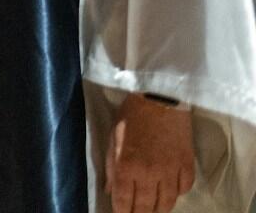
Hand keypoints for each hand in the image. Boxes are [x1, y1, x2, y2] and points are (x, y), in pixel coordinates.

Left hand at [107, 93, 194, 212]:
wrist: (159, 97)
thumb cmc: (131, 116)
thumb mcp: (113, 139)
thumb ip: (111, 167)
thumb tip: (110, 190)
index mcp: (125, 166)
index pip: (124, 201)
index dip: (122, 212)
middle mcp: (148, 173)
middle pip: (146, 206)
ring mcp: (170, 171)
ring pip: (167, 202)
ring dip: (159, 209)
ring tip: (154, 209)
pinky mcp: (187, 165)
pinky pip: (183, 189)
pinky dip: (177, 193)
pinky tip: (170, 191)